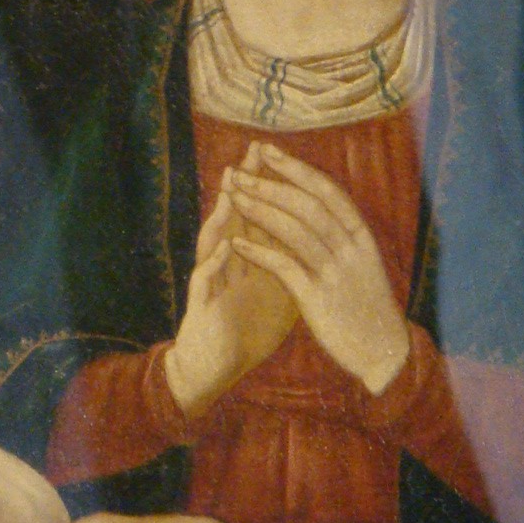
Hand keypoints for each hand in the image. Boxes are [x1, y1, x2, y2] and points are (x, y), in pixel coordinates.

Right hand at [165, 152, 297, 414]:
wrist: (216, 369)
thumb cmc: (246, 331)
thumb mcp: (279, 295)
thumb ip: (294, 267)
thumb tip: (322, 244)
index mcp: (248, 260)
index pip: (259, 215)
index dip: (270, 188)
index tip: (282, 157)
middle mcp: (227, 264)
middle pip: (235, 217)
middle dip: (247, 186)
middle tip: (253, 153)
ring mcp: (211, 282)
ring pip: (213, 241)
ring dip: (223, 215)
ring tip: (232, 190)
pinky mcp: (201, 306)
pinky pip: (205, 281)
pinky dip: (215, 263)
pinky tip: (225, 246)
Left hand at [228, 145, 411, 394]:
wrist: (384, 352)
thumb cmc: (368, 306)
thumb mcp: (363, 263)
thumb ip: (343, 236)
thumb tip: (315, 205)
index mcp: (361, 237)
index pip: (326, 191)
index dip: (296, 169)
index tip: (269, 152)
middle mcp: (350, 249)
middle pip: (307, 205)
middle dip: (271, 184)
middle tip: (241, 171)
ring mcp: (335, 273)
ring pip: (295, 231)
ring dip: (261, 210)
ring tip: (234, 196)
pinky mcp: (319, 299)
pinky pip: (286, 267)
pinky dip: (260, 252)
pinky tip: (238, 242)